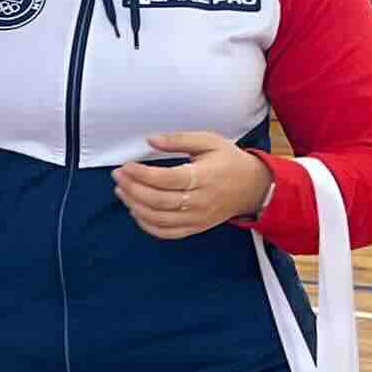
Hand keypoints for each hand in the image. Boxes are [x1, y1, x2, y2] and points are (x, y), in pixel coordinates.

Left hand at [113, 132, 273, 240]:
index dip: (142, 174)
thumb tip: (150, 140)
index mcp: (205, 177)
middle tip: (118, 176)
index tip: (125, 166)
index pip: (167, 179)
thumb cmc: (229, 161)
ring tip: (122, 191)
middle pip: (159, 201)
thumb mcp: (209, 141)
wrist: (253, 187)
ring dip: (135, 206)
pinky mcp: (196, 227)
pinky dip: (146, 225)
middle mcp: (201, 201)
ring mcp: (198, 217)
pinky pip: (167, 232)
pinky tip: (135, 211)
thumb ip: (178, 139)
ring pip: (159, 219)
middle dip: (132, 189)